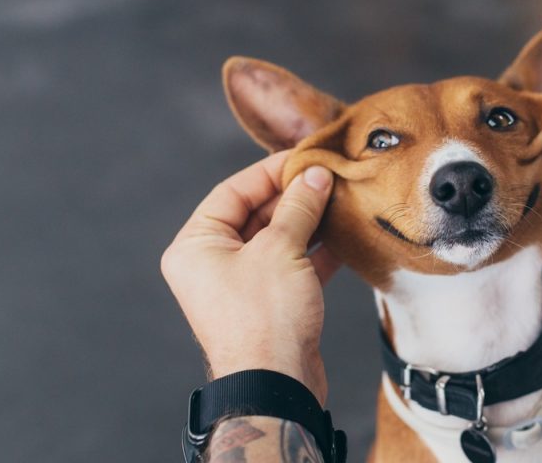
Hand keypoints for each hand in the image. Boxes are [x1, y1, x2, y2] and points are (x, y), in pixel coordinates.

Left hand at [161, 152, 339, 402]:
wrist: (276, 384)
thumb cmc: (264, 319)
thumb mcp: (281, 249)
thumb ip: (299, 207)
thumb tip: (314, 177)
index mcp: (197, 245)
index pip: (233, 191)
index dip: (271, 171)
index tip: (306, 158)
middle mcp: (212, 263)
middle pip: (256, 213)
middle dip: (295, 196)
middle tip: (330, 177)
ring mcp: (241, 284)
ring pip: (278, 239)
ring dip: (310, 221)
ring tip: (341, 200)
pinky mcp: (270, 302)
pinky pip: (292, 264)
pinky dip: (317, 250)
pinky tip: (345, 235)